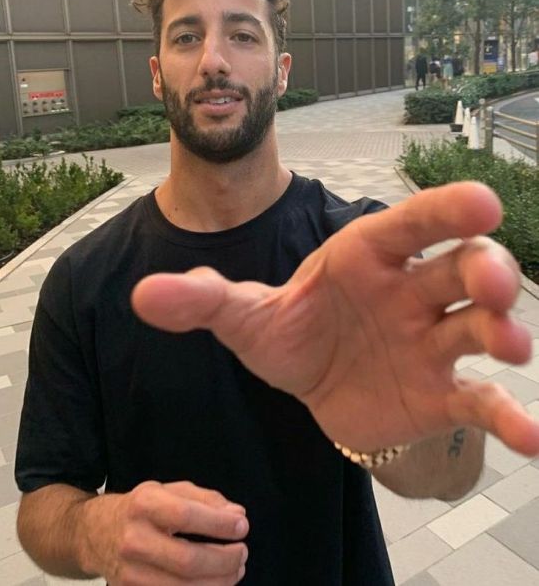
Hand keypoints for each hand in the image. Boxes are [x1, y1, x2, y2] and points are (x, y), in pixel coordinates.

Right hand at [84, 480, 247, 584]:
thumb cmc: (140, 509)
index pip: (186, 516)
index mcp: (144, 505)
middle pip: (187, 561)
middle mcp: (134, 540)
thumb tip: (237, 516)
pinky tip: (215, 584)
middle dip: (225, 560)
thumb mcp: (168, 490)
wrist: (94, 533)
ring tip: (235, 571)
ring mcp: (130, 573)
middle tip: (242, 553)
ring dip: (218, 583)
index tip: (242, 526)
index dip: (219, 524)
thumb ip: (206, 500)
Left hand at [131, 182, 538, 457]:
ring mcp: (432, 342)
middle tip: (492, 281)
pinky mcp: (440, 393)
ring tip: (508, 345)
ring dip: (500, 332)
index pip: (409, 225)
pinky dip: (506, 417)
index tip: (481, 202)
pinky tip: (531, 441)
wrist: (313, 385)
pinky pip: (479, 402)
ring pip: (478, 327)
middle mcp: (411, 292)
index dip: (444, 211)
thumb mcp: (242, 317)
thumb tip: (144, 295)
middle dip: (484, 270)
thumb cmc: (289, 332)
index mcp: (366, 256)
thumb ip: (202, 300)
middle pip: (459, 271)